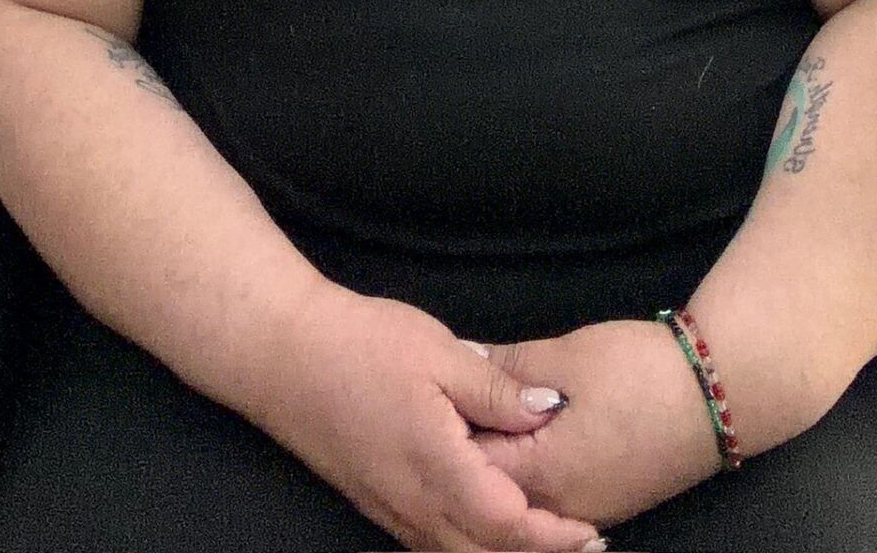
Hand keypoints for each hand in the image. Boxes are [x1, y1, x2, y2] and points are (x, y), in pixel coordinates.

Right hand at [253, 283, 610, 552]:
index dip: (554, 538)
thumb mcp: (439, 353)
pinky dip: (470, 546)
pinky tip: (488, 528)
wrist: (283, 355)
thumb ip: (497, 391)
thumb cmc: (361, 344)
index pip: (508, 527)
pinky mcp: (378, 504)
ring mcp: (392, 511)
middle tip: (585, 544)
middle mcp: (414, 505)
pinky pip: (432, 544)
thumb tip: (551, 412)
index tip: (593, 531)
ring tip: (547, 539)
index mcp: (437, 467)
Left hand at [463, 319, 716, 534]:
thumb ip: (509, 365)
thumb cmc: (642, 371)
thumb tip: (461, 360)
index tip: (434, 395)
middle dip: (471, 451)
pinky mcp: (608, 504)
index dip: (449, 429)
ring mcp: (587, 512)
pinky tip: (525, 440)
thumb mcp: (568, 356)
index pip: (471, 466)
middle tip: (454, 406)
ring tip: (486, 419)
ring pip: (523, 501)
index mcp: (543, 474)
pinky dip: (530, 477)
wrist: (722, 394)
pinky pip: (552, 503)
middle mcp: (561, 509)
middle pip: (495, 491)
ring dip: (502, 466)